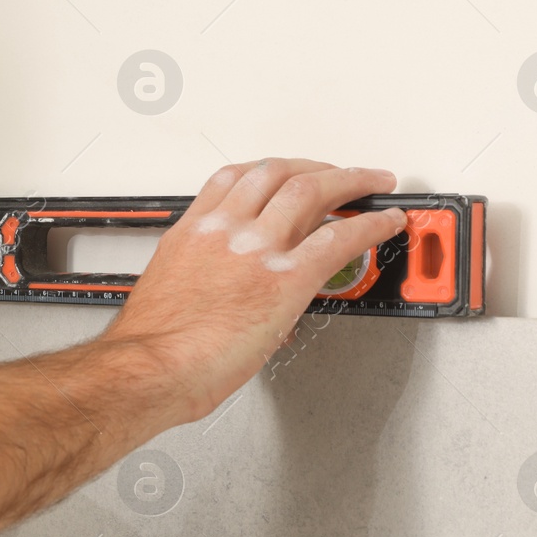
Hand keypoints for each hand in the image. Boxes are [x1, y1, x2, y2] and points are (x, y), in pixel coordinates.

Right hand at [102, 158, 407, 425]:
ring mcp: (257, 249)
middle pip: (278, 173)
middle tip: (338, 172)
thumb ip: (202, 276)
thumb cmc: (151, 345)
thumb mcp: (170, 289)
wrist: (150, 368)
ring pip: (312, 190)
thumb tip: (223, 288)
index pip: (236, 179)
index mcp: (193, 232)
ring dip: (350, 180)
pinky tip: (386, 224)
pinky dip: (371, 225)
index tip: (286, 174)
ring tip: (372, 182)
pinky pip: (342, 237)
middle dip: (316, 167)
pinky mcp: (288, 278)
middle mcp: (225, 229)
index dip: (271, 171)